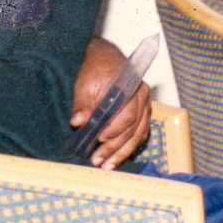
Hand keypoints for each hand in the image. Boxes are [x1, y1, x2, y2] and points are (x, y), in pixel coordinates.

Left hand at [71, 41, 153, 168]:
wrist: (102, 56)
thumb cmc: (95, 66)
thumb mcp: (84, 82)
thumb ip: (82, 103)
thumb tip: (78, 122)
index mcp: (130, 86)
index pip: (127, 115)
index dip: (114, 130)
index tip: (99, 139)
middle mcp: (142, 96)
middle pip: (133, 128)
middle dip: (116, 147)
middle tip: (99, 160)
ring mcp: (144, 104)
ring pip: (138, 133)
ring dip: (123, 151)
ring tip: (108, 165)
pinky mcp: (141, 112)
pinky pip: (140, 132)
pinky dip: (130, 146)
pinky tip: (118, 157)